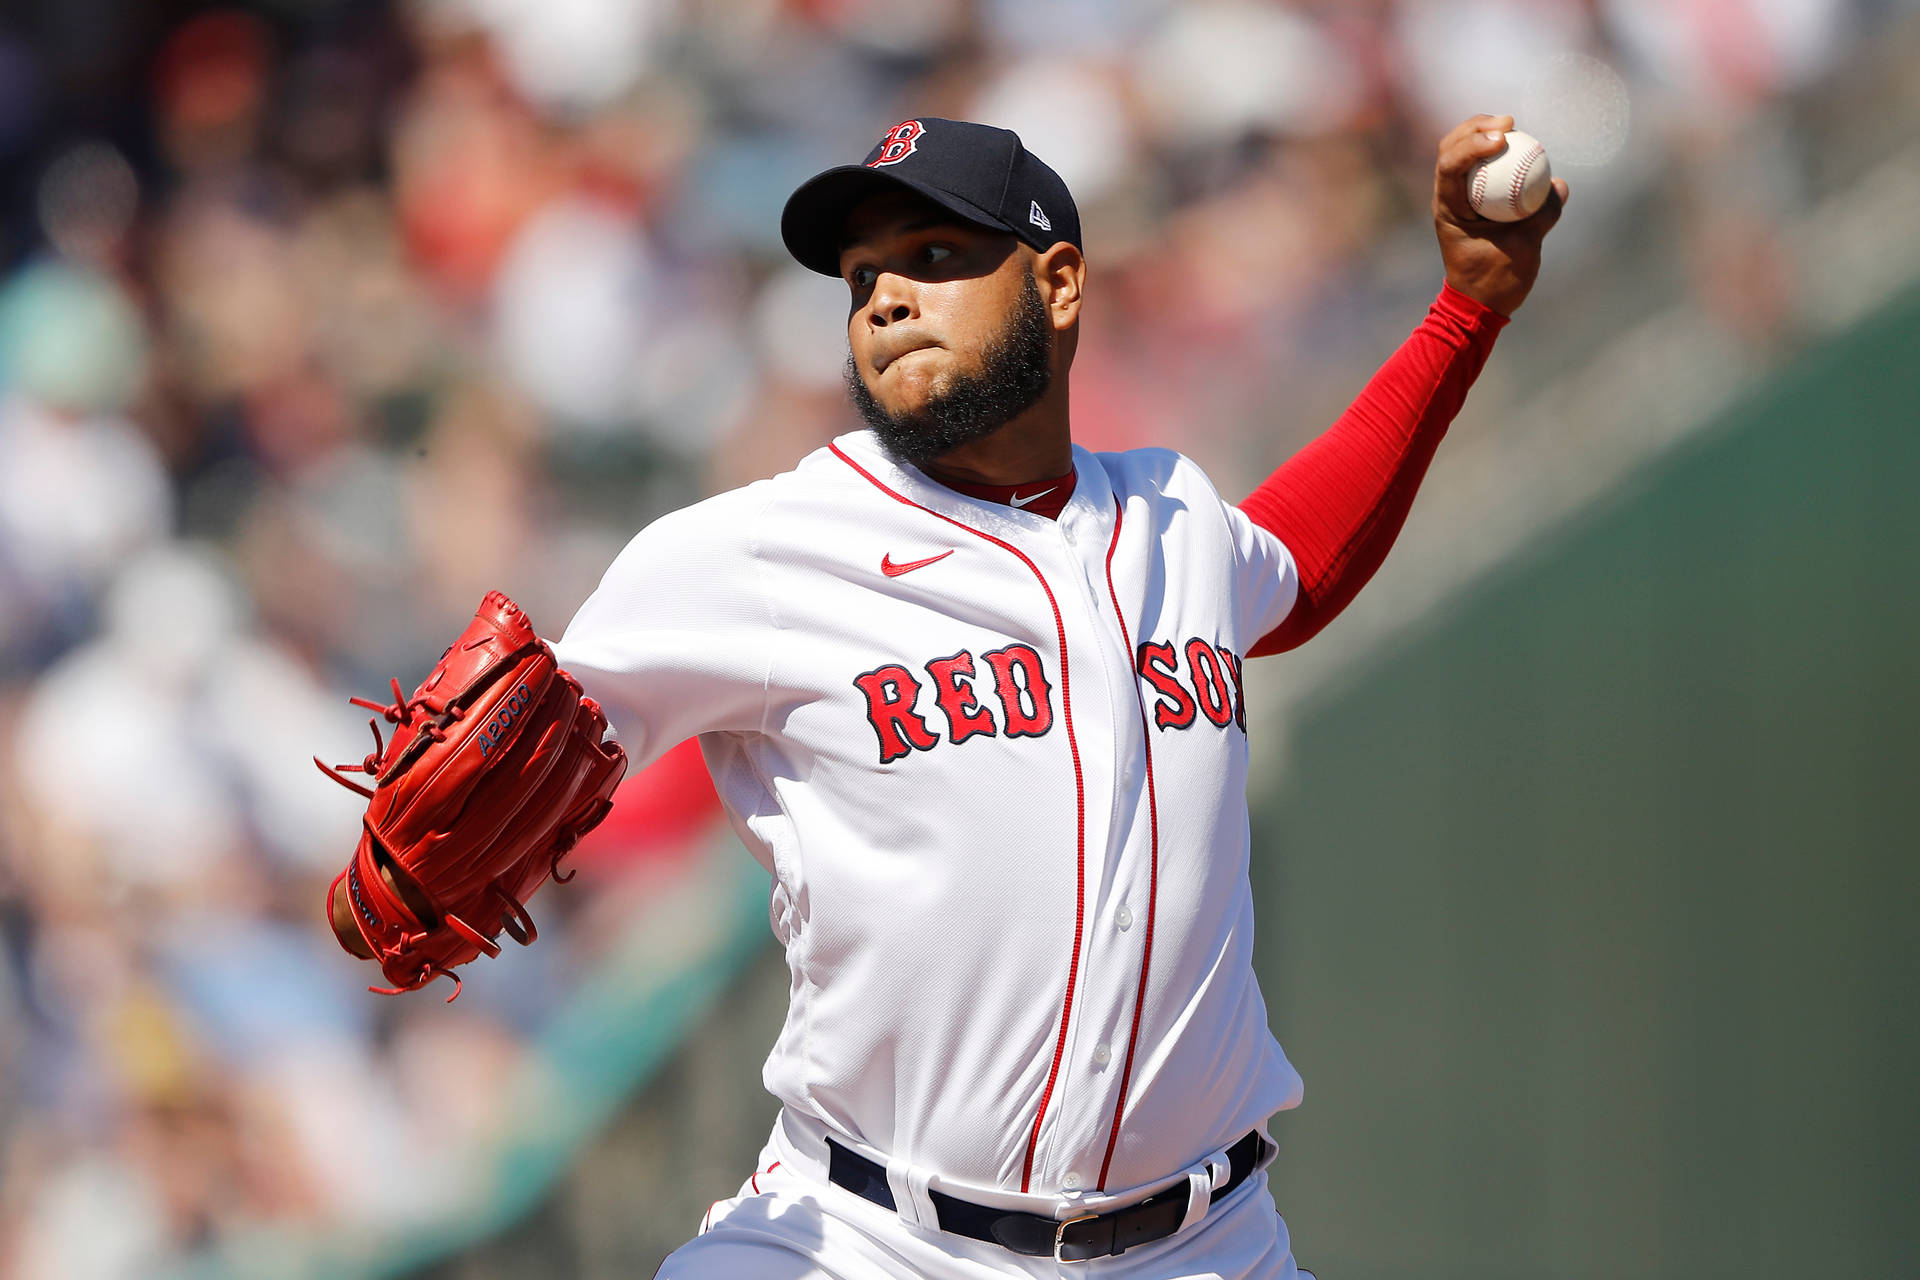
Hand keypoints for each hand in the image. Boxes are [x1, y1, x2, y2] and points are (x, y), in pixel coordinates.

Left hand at [1433, 114, 1569, 315]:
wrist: (1480, 304)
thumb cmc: (1496, 281)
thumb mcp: (1523, 249)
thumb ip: (1542, 215)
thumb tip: (1558, 185)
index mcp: (1448, 209)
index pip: (1450, 164)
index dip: (1473, 143)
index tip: (1504, 136)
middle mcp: (1448, 198)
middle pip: (1450, 148)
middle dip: (1476, 127)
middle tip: (1509, 122)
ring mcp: (1459, 198)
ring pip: (1462, 153)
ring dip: (1483, 133)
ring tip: (1511, 125)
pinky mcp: (1474, 200)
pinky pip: (1483, 168)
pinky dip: (1498, 154)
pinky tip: (1519, 146)